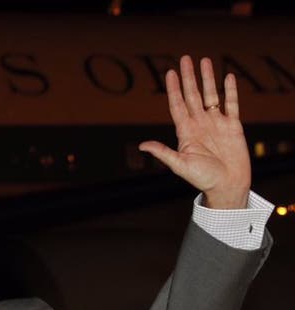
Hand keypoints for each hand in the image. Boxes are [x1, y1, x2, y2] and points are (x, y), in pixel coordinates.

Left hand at [139, 55, 249, 208]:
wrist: (227, 186)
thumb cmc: (202, 179)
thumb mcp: (179, 165)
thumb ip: (163, 153)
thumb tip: (141, 146)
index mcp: (186, 132)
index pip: (177, 105)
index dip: (173, 89)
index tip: (168, 73)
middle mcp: (200, 124)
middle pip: (193, 95)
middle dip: (188, 77)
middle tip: (185, 59)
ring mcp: (216, 123)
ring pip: (211, 95)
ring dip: (207, 78)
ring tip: (204, 60)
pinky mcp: (233, 126)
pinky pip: (231, 104)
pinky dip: (230, 90)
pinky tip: (227, 76)